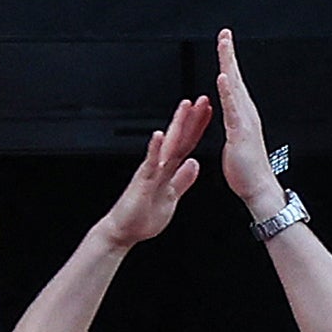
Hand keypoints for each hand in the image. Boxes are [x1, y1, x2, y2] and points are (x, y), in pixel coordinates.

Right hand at [102, 93, 208, 246]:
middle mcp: (159, 166)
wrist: (123, 232)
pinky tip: (159, 135)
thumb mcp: (172, 196)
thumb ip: (183, 179)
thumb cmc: (142, 217)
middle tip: (202, 99)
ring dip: (176, 124)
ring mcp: (150, 171)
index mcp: (168, 170)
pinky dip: (155, 148)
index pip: (187, 144)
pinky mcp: (142, 181)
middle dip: (191, 118)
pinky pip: (150, 162)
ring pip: (167, 144)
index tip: (209, 112)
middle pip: (179, 138)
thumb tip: (195, 163)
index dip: (199, 128)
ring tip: (184, 107)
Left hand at [212, 31, 286, 220]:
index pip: (231, 82)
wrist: (257, 187)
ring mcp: (244, 121)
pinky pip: (232, 109)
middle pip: (235, 78)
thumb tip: (229, 112)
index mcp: (241, 114)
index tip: (222, 43)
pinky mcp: (240, 133)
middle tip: (224, 34)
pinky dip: (227, 93)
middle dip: (229, 54)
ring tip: (223, 46)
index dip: (227, 62)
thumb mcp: (234, 139)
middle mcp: (245, 113)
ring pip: (234, 88)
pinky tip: (222, 78)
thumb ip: (232, 122)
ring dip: (228, 66)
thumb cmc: (245, 168)